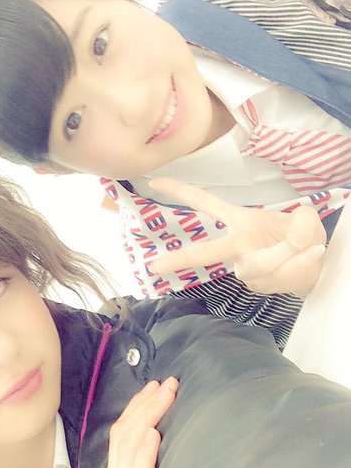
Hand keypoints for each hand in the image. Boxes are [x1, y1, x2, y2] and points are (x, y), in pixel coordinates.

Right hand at [100, 377, 178, 467]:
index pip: (122, 435)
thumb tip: (169, 432)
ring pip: (127, 449)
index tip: (158, 385)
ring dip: (148, 417)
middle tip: (168, 383)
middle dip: (146, 405)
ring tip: (166, 396)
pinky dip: (145, 452)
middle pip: (123, 435)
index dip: (138, 407)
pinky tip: (156, 435)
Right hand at [149, 178, 326, 295]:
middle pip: (205, 252)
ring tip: (311, 248)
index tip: (154, 183)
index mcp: (240, 221)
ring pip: (261, 263)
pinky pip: (278, 276)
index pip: (206, 204)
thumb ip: (303, 222)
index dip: (181, 192)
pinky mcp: (257, 285)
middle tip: (154, 266)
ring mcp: (244, 269)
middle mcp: (236, 246)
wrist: (313, 267)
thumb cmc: (300, 238)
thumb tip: (295, 229)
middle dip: (180, 257)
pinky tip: (308, 261)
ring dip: (289, 255)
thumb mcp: (307, 221)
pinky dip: (298, 268)